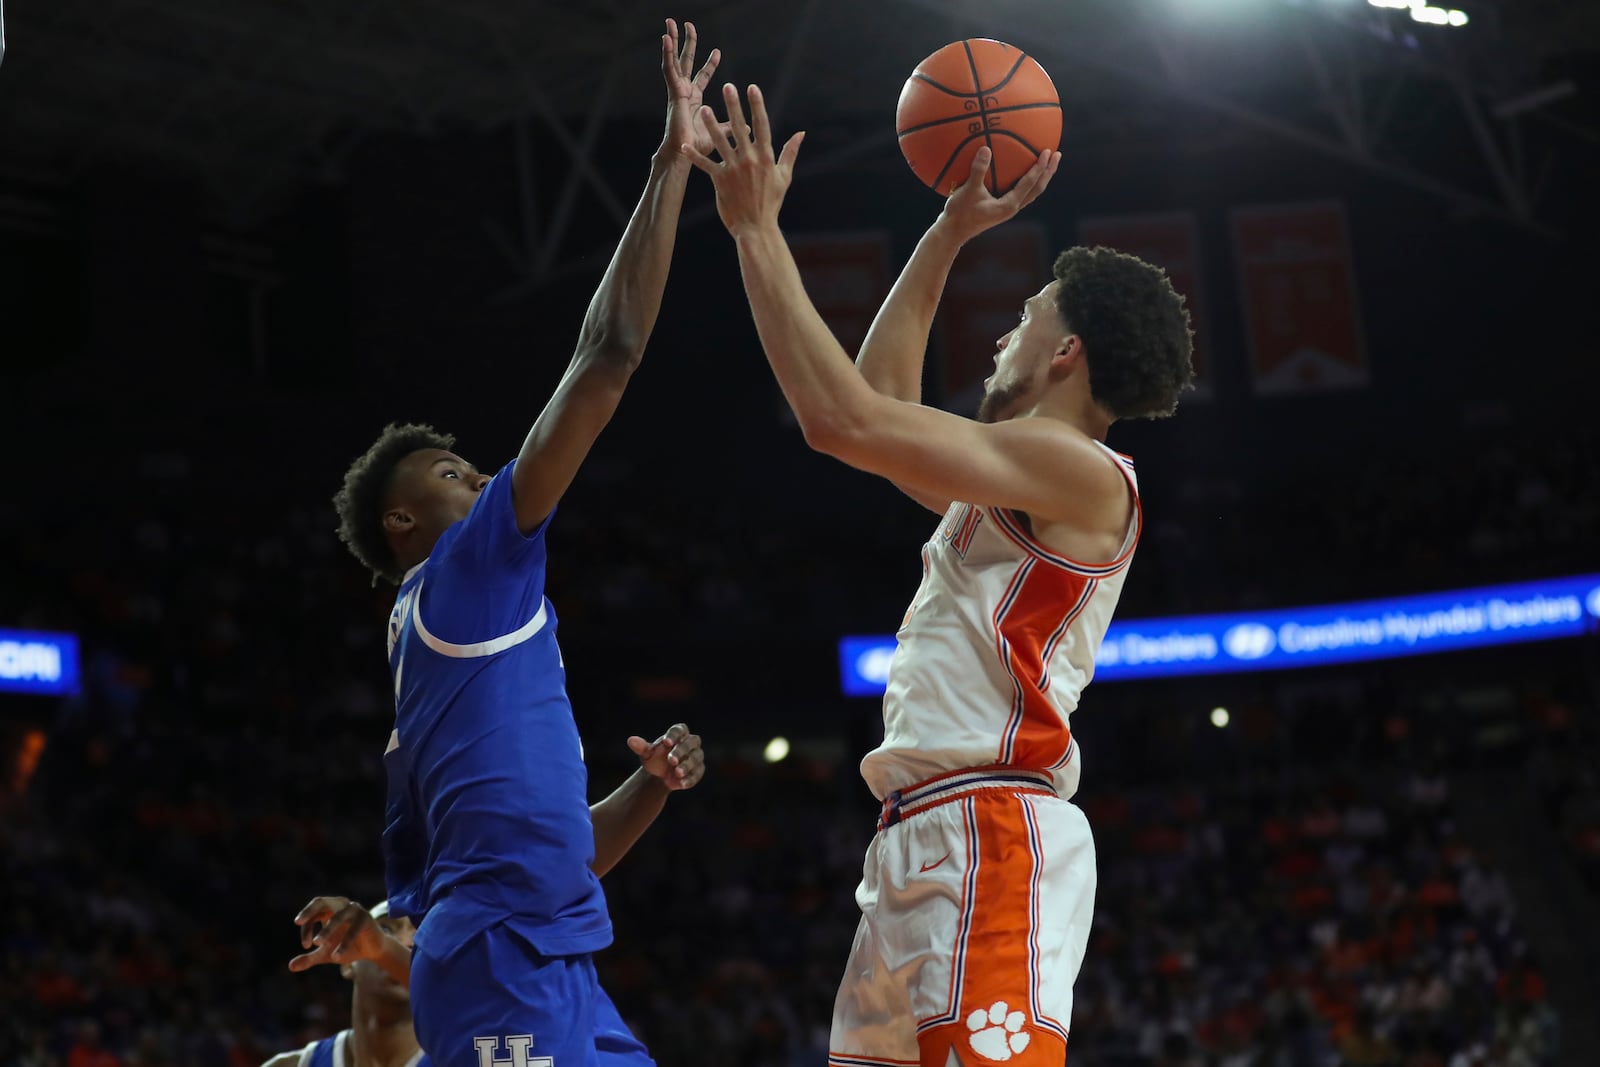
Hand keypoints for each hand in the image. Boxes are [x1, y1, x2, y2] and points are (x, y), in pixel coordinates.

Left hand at [288, 896, 387, 971]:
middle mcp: (342, 906)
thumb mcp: (325, 953)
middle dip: (309, 911)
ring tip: (317, 944)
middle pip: (322, 902)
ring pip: (338, 916)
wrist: (372, 950)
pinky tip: (336, 957)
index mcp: (330, 910)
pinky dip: (344, 943)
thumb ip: (309, 958)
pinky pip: (354, 929)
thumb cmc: (346, 946)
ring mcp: (355, 911)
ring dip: (327, 930)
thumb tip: (290, 966)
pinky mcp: (366, 919)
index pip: (313, 913)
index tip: (305, 946)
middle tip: (298, 921)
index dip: (306, 927)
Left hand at [627, 723, 704, 790]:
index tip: (666, 742)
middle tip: (671, 760)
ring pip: (695, 758)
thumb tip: (631, 740)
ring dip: (687, 765)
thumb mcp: (647, 753)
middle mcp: (690, 743)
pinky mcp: (698, 771)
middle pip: (691, 743)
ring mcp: (696, 757)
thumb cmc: (655, 758)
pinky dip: (690, 779)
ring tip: (677, 772)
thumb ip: (641, 747)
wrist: (659, 776)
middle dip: (681, 751)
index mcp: (678, 733)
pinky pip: (697, 774)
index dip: (674, 735)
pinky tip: (681, 784)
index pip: (680, 730)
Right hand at [662, 19, 725, 157]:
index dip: (709, 64)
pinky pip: (668, 68)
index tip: (718, 51)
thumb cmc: (698, 147)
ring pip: (674, 60)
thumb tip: (746, 127)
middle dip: (686, 44)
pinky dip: (666, 53)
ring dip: (672, 42)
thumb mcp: (718, 133)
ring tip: (670, 23)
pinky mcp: (673, 92)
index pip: (702, 77)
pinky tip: (665, 38)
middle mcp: (684, 92)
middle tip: (687, 25)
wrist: (685, 154)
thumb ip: (729, 127)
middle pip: (685, 62)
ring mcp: (677, 90)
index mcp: (694, 100)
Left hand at [682, 83, 804, 235]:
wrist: (756, 227)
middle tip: (727, 87)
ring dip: (712, 125)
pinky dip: (695, 156)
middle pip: (740, 128)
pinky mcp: (720, 181)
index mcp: (766, 157)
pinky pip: (705, 165)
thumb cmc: (771, 202)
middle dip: (734, 106)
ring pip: (721, 143)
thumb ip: (790, 152)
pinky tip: (685, 145)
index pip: (762, 126)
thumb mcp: (784, 176)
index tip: (752, 88)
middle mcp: (750, 160)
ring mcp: (734, 170)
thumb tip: (801, 133)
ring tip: (705, 108)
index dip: (757, 105)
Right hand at [935, 147, 1060, 243]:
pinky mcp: (1001, 208)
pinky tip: (1020, 171)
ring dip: (1040, 177)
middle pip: (1037, 189)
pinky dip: (1025, 180)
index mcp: (1009, 205)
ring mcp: (1008, 209)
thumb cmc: (960, 213)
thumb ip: (978, 170)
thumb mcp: (968, 190)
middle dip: (1048, 172)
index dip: (1040, 168)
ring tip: (1046, 163)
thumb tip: (985, 148)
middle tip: (1057, 154)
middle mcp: (1012, 208)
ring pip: (1031, 192)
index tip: (1048, 152)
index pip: (1030, 184)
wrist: (952, 232)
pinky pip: (1019, 192)